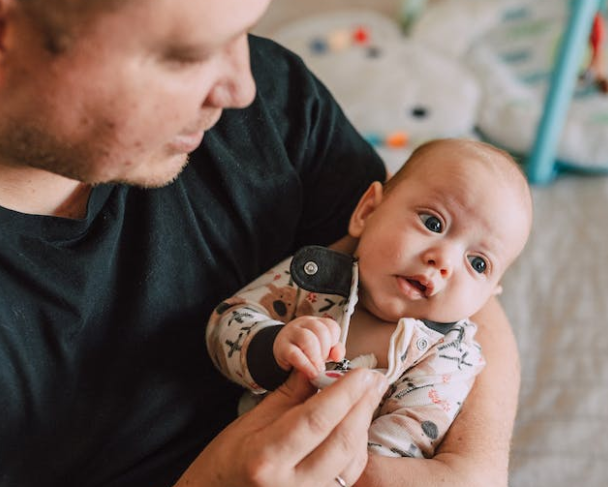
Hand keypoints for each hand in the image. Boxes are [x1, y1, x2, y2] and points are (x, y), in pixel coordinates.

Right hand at [174, 368, 387, 486]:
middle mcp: (289, 484)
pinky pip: (347, 475)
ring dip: (363, 425)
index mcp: (266, 457)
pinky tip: (356, 424)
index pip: (316, 419)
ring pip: (351, 461)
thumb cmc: (228, 457)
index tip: (362, 372)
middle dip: (363, 406)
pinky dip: (356, 447)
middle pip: (341, 442)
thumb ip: (292, 394)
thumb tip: (321, 367)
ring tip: (368, 397)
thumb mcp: (253, 419)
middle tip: (375, 380)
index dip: (345, 392)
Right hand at [273, 316, 345, 378]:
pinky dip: (305, 365)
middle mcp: (304, 325)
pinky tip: (311, 373)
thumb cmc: (305, 350)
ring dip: (316, 357)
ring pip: (307, 338)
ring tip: (318, 369)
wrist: (282, 351)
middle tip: (324, 363)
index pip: (331, 326)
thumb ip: (335, 351)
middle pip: (321, 330)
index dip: (335, 342)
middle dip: (325, 350)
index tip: (333, 356)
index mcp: (317, 322)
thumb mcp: (323, 348)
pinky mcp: (282, 347)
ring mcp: (292, 334)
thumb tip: (337, 356)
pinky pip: (294, 354)